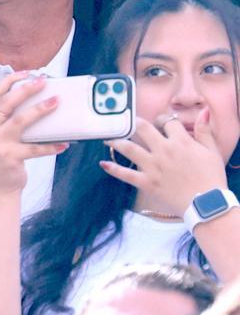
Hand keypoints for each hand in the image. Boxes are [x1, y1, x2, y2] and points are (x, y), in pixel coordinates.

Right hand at [0, 73, 67, 195]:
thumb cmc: (2, 156)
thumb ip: (8, 118)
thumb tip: (36, 98)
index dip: (11, 80)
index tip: (28, 72)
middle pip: (7, 103)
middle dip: (26, 89)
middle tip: (43, 82)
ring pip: (20, 121)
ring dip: (40, 109)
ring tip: (56, 102)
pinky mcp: (11, 157)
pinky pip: (35, 148)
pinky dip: (51, 146)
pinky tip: (64, 143)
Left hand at [102, 108, 226, 214]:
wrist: (207, 203)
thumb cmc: (211, 177)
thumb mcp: (212, 151)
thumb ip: (205, 130)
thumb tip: (203, 111)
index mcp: (180, 141)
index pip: (167, 121)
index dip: (164, 119)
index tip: (161, 121)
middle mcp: (163, 150)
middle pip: (142, 128)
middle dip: (134, 122)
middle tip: (126, 121)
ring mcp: (152, 166)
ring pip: (129, 148)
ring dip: (115, 141)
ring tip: (106, 137)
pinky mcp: (146, 182)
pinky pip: (125, 174)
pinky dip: (113, 169)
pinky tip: (103, 164)